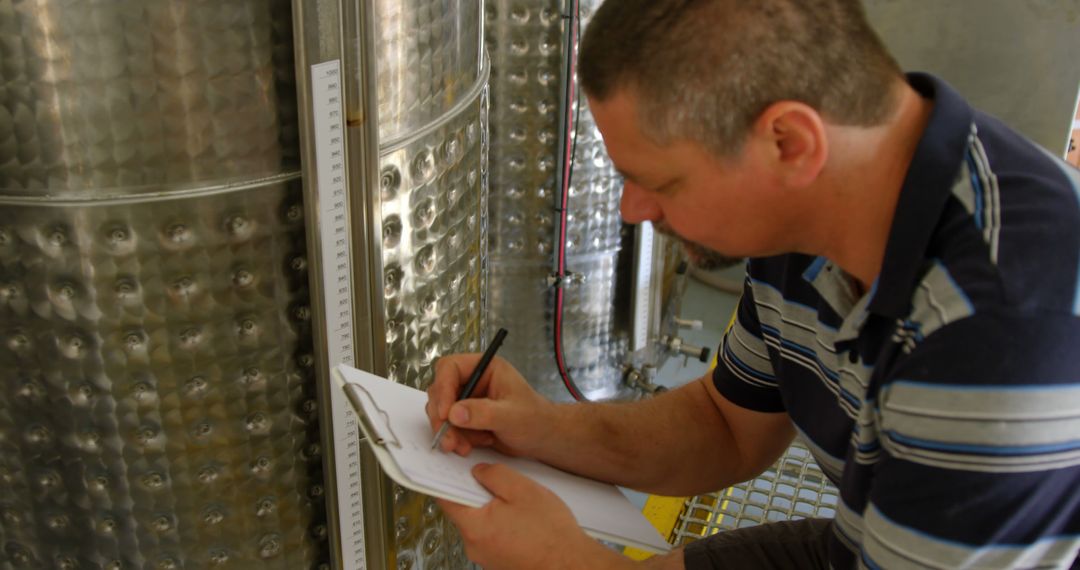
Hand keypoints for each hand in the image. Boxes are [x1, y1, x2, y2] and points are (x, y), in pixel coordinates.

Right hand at [426, 354, 554, 456]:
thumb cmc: (534, 420)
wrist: (542, 439)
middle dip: (442, 417)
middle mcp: (473, 380)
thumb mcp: (511, 416)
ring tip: (464, 447)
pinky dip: (455, 439)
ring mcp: (467, 399)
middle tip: (448, 438)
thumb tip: (454, 413)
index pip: (451, 368)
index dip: (443, 388)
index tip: (446, 413)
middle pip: (440, 390)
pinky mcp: (466, 418)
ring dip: (448, 431)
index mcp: (485, 367)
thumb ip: (484, 413)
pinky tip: (472, 446)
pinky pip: (448, 426)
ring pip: (441, 411)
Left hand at [438, 463, 624, 569]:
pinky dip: (503, 524)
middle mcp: (475, 546)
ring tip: (519, 505)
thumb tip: (480, 471)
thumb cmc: (551, 534)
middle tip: (499, 483)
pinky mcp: (499, 562)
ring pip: (481, 523)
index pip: (445, 497)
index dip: (447, 477)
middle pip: (464, 510)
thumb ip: (495, 475)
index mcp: (475, 526)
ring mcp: (486, 557)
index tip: (452, 466)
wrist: (572, 565)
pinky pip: (493, 536)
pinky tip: (523, 521)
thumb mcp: (523, 490)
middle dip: (478, 493)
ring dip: (494, 510)